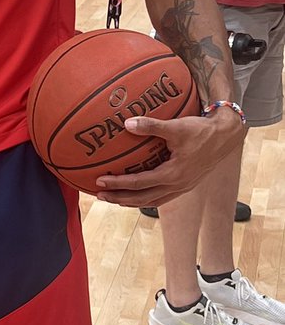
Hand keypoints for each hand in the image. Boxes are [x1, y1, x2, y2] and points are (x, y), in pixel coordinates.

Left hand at [95, 110, 244, 206]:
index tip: (99, 181)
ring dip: (131, 201)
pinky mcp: (185, 185)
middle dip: (119, 198)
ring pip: (152, 200)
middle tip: (99, 195)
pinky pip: (161, 197)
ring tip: (113, 198)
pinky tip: (136, 193)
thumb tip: (126, 123)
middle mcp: (177, 185)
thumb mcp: (176, 127)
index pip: (139, 183)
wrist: (226, 137)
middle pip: (142, 199)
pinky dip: (145, 197)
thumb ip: (151, 125)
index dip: (118, 183)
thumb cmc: (201, 130)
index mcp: (173, 174)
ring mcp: (182, 187)